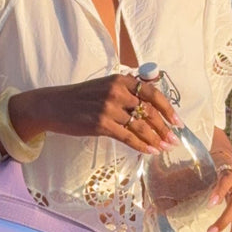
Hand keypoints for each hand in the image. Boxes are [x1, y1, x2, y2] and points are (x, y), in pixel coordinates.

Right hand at [10, 73, 181, 154]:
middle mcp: (117, 91)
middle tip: (174, 140)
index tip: (177, 121)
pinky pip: (128, 137)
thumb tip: (151, 99)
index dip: (168, 108)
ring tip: (164, 148)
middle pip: (150, 111)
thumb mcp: (105, 86)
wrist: (53, 105)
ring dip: (156, 139)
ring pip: (141, 126)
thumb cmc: (80, 98)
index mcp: (121, 79)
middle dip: (165, 128)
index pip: (152, 93)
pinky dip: (141, 146)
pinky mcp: (101, 124)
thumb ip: (127, 90)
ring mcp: (109, 108)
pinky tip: (149, 151)